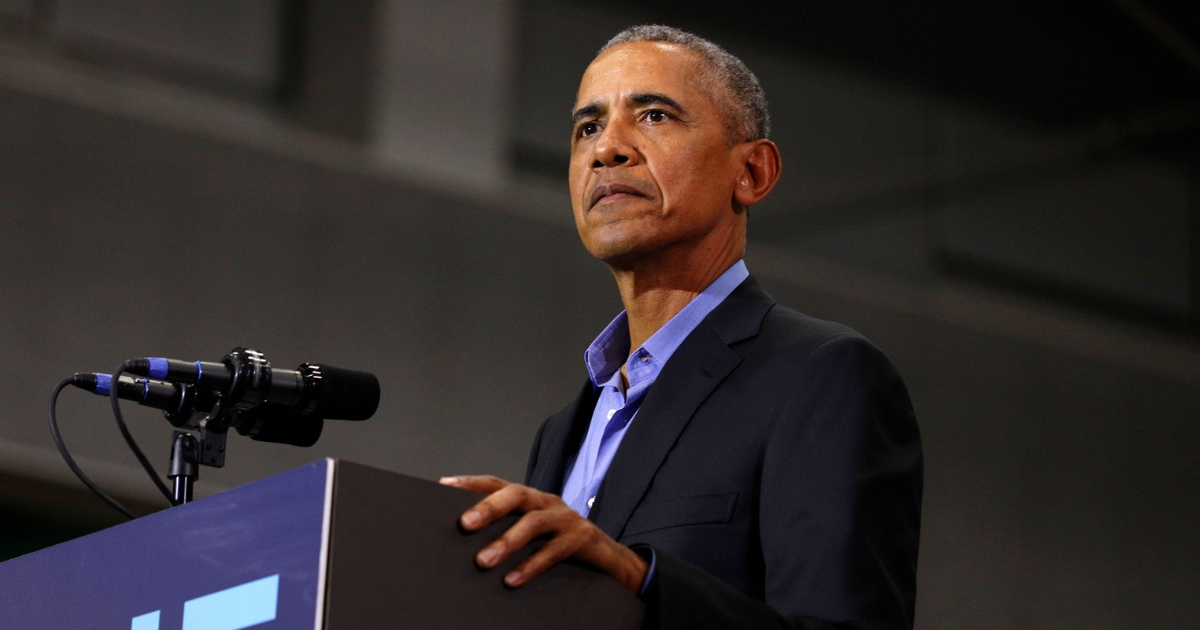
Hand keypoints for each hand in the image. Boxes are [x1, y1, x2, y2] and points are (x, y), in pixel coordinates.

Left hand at [439, 475, 647, 593]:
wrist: (609, 557)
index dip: (472, 483)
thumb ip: (507, 529)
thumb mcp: (532, 533)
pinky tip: (512, 580)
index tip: (444, 485)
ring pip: (533, 522)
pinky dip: (531, 565)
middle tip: (464, 524)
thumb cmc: (561, 544)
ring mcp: (566, 518)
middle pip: (516, 494)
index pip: (497, 483)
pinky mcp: (582, 538)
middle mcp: (546, 501)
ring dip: (506, 542)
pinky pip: (554, 550)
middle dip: (489, 507)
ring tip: (483, 561)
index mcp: (531, 498)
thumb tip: (465, 539)